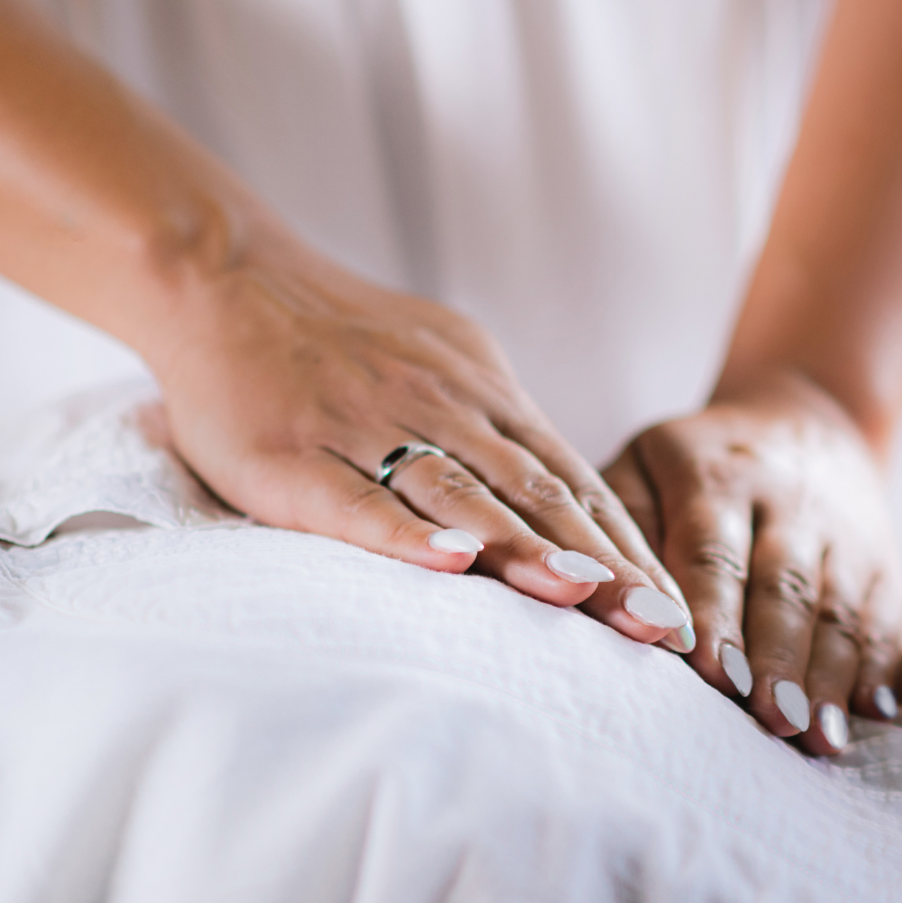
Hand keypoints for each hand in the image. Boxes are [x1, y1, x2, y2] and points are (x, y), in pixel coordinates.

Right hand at [148, 237, 691, 645]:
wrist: (226, 277)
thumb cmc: (344, 338)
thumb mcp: (446, 363)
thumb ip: (503, 431)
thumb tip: (572, 499)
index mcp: (485, 392)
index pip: (574, 479)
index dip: (628, 545)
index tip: (675, 606)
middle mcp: (442, 408)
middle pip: (539, 494)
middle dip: (605, 565)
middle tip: (658, 625)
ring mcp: (369, 427)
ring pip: (464, 496)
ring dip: (529, 550)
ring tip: (587, 596)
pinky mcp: (291, 456)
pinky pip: (357, 500)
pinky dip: (407, 535)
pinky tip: (454, 566)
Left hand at [603, 372, 901, 753]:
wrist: (806, 416)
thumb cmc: (694, 466)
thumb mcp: (644, 465)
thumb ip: (614, 530)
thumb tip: (584, 599)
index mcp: (715, 473)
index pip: (712, 549)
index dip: (713, 612)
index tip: (710, 671)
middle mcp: (787, 499)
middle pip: (785, 585)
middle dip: (779, 656)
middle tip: (771, 719)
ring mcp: (844, 530)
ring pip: (840, 608)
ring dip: (831, 676)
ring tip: (818, 740)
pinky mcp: (884, 560)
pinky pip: (886, 616)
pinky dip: (881, 667)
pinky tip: (869, 714)